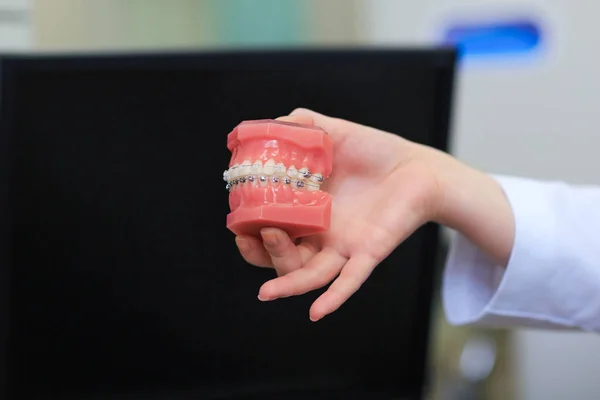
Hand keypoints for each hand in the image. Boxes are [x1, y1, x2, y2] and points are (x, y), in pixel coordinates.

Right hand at [234, 109, 443, 320]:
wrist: (418, 166)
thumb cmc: (375, 151)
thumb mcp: (333, 133)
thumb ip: (301, 126)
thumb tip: (265, 125)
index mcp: (306, 210)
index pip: (269, 228)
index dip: (249, 229)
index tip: (236, 223)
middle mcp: (320, 233)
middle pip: (283, 256)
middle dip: (262, 254)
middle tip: (249, 239)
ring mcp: (342, 246)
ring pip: (309, 274)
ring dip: (287, 284)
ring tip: (266, 290)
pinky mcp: (367, 252)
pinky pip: (349, 280)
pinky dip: (333, 298)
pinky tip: (316, 312)